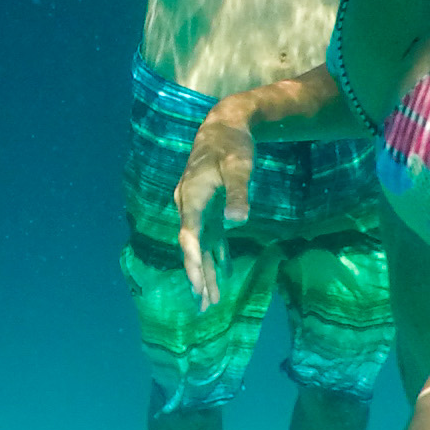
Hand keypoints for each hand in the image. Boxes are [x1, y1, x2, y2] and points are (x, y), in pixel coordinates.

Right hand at [174, 101, 257, 308]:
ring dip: (205, 270)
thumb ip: (238, 194)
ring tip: (211, 300)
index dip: (192, 259)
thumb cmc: (232, 145)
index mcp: (192, 197)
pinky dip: (214, 254)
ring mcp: (198, 208)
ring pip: (199, 245)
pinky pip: (209, 237)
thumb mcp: (239, 167)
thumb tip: (238, 221)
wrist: (225, 125)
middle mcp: (189, 206)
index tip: (196, 282)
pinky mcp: (208, 207)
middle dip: (198, 275)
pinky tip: (221, 272)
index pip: (189, 234)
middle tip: (205, 304)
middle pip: (192, 246)